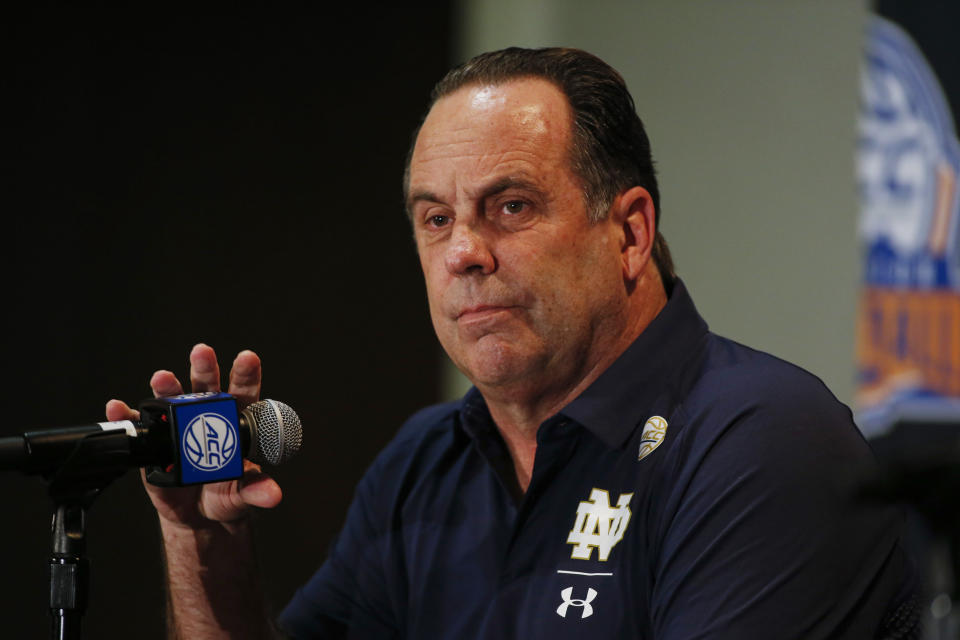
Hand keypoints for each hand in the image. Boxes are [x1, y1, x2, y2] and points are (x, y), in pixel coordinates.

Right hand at [105, 343, 282, 529]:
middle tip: (202, 353)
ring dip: (167, 386)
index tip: (248, 358)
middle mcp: (205, 415)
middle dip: (204, 368)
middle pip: (206, 386)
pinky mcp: (153, 441)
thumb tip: (272, 495)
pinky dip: (127, 414)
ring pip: (173, 399)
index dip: (245, 374)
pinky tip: (119, 407)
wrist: (198, 514)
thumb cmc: (226, 494)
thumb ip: (256, 489)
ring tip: (162, 377)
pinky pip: (139, 424)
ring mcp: (177, 425)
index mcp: (235, 420)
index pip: (243, 391)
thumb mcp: (243, 493)